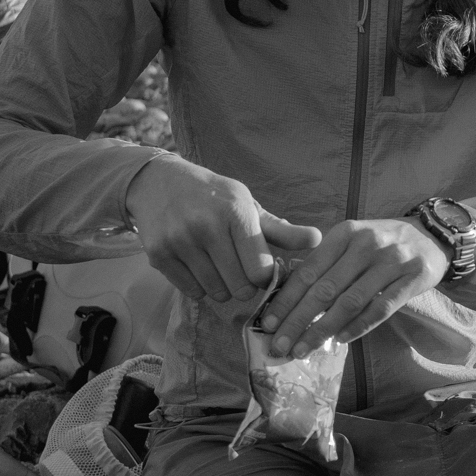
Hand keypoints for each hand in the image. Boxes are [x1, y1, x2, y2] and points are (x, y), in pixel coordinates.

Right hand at [125, 158, 320, 303]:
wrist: (157, 182)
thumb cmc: (213, 196)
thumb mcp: (247, 205)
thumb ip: (282, 230)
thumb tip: (318, 239)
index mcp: (235, 212)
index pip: (261, 271)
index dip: (265, 277)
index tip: (261, 269)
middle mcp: (206, 226)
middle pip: (240, 288)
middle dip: (244, 286)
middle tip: (238, 269)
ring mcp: (179, 241)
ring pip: (216, 294)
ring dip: (222, 288)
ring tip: (217, 265)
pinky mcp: (158, 255)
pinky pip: (192, 292)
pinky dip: (199, 287)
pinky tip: (196, 265)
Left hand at [261, 217, 449, 355]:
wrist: (432, 235)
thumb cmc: (383, 243)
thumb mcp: (352, 241)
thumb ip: (326, 263)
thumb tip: (290, 300)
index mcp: (344, 234)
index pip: (308, 270)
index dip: (286, 299)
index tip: (268, 324)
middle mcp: (366, 244)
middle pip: (325, 289)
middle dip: (298, 321)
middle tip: (280, 345)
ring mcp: (391, 261)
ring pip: (350, 302)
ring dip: (323, 329)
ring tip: (305, 349)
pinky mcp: (412, 278)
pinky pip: (380, 308)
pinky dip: (359, 326)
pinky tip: (341, 340)